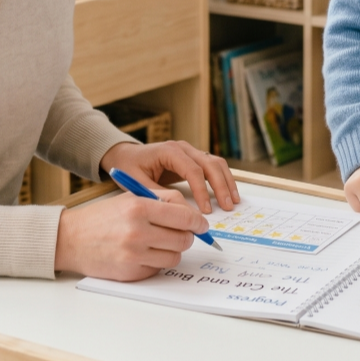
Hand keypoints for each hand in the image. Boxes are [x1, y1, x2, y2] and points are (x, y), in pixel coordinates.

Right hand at [53, 194, 206, 279]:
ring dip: (172, 251)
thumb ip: (161, 202)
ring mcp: (134, 254)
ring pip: (174, 257)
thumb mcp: (130, 198)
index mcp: (139, 207)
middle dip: (186, 236)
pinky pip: (158, 269)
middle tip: (178, 233)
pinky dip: (156, 262)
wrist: (70, 239)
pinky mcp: (130, 272)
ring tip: (157, 243)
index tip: (201, 225)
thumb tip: (192, 214)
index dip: (198, 222)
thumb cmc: (102, 217)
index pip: (184, 217)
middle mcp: (138, 231)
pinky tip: (142, 253)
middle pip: (184, 239)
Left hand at [100, 140, 238, 212]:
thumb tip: (176, 213)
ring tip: (233, 201)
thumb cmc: (130, 167)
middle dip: (221, 186)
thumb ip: (156, 195)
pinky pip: (213, 166)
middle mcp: (183, 147)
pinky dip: (223, 179)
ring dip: (227, 181)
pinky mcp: (194, 158)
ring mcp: (190, 151)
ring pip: (216, 163)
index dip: (201, 191)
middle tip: (227, 206)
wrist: (126, 155)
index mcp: (169, 150)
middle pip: (210, 163)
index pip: (193, 170)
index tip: (205, 211)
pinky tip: (228, 193)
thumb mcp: (137, 182)